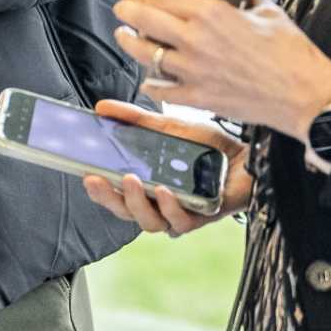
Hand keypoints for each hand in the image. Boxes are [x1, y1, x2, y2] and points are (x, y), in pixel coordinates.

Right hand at [78, 100, 251, 235]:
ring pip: (149, 223)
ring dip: (135, 203)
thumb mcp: (167, 127)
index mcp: (148, 185)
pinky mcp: (203, 216)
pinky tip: (164, 190)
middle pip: (126, 212)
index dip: (98, 190)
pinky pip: (180, 222)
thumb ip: (135, 119)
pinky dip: (170, 207)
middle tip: (96, 179)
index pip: (115, 194)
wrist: (246, 154)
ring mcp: (181, 212)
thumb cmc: (208, 146)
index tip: (84, 174)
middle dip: (108, 198)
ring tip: (129, 180)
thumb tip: (102, 107)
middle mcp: (160, 203)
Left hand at [110, 0, 330, 143]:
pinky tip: (148, 81)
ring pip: (145, 54)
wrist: (307, 95)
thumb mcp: (269, 12)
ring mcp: (194, 71)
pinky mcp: (199, 97)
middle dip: (127, 12)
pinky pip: (162, 91)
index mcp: (212, 13)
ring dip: (130, 43)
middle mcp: (196, 39)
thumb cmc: (292, 53)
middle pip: (145, 20)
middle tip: (122, 9)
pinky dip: (151, 85)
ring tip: (125, 37)